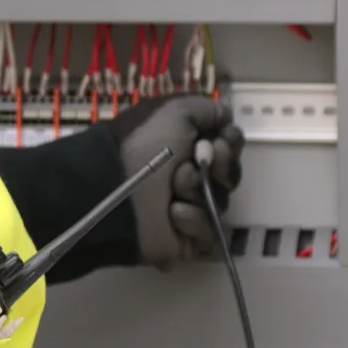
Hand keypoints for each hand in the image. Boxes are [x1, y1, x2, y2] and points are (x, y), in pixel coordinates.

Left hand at [109, 95, 244, 269]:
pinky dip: (193, 219)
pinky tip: (173, 212)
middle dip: (222, 164)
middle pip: (229, 174)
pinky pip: (208, 230)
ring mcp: (187, 208)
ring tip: (174, 188)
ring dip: (198, 188)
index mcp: (182, 146)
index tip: (223, 139)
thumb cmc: (144, 145)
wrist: (117, 188)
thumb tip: (226, 114)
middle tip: (204, 159)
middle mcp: (187, 175)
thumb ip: (205, 108)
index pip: (226, 146)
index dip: (231, 142)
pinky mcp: (186, 239)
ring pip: (220, 201)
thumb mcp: (173, 111)